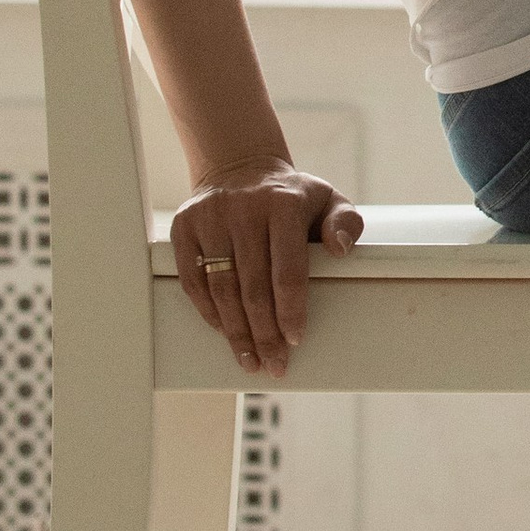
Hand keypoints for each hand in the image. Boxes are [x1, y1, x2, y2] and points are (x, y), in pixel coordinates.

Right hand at [171, 163, 363, 376]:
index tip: (295, 339)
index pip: (287, 269)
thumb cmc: (290, 196)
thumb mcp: (327, 198)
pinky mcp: (184, 226)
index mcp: (283, 204)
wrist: (239, 167)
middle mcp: (244, 209)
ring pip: (221, 287)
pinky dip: (208, 310)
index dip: (290, 310)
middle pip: (253, 286)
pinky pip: (193, 279)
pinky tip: (223, 330)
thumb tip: (340, 249)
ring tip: (249, 358)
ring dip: (235, 330)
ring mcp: (210, 218)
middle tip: (274, 363)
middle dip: (264, 332)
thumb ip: (344, 222)